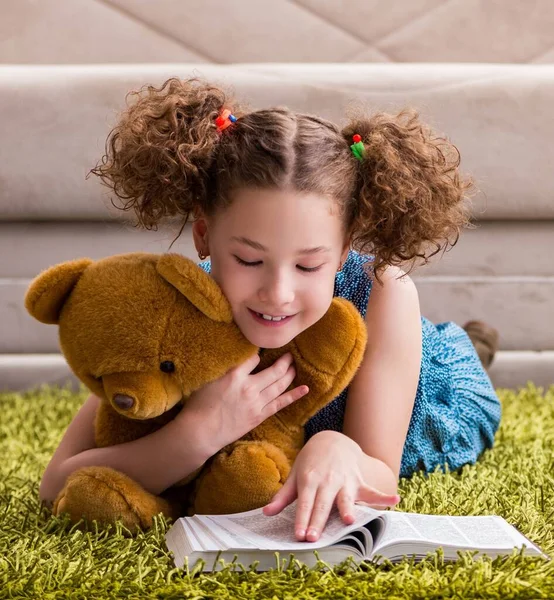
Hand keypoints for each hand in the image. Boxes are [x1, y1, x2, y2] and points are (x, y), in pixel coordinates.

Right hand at [183, 352, 308, 454]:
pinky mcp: (259, 416)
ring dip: (290, 374)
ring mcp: (256, 403)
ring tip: (295, 366)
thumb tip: (235, 356)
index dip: (259, 354)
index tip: (260, 353)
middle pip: (273, 370)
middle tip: (289, 355)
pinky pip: (280, 404)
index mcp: (235, 376)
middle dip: (284, 361)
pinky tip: (304, 389)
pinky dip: (293, 396)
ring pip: (280, 385)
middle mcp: (249, 388)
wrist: (201, 432)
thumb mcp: (207, 379)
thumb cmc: (199, 405)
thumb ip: (223, 367)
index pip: (254, 358)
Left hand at [262, 431, 400, 541]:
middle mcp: (327, 481)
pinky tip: (394, 499)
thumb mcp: (295, 474)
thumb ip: (283, 496)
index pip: (305, 504)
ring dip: (348, 508)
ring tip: (350, 520)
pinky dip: (383, 495)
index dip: (302, 519)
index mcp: (309, 480)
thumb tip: (266, 512)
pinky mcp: (359, 481)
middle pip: (322, 505)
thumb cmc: (311, 462)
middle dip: (318, 521)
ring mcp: (345, 480)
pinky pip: (372, 490)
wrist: (332, 440)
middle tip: (313, 538)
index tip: (299, 535)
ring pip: (345, 497)